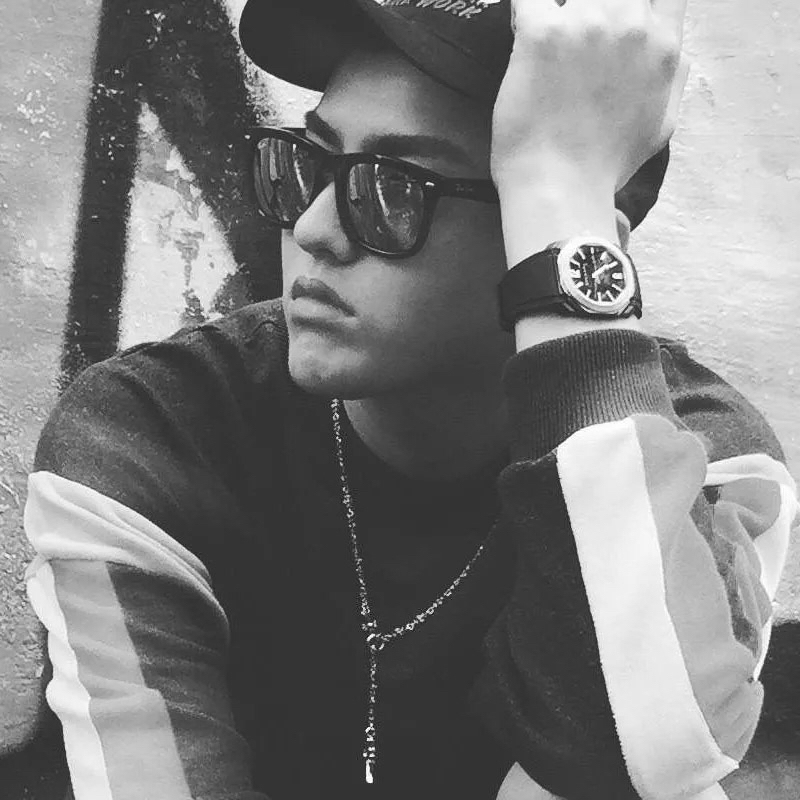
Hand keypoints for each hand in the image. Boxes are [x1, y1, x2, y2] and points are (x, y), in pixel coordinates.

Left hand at [491, 0, 689, 192]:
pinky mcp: (540, 32)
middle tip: (572, 41)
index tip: (613, 21)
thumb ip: (671, 75)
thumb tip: (670, 50)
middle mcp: (630, 23)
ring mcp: (585, 23)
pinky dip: (523, 12)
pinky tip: (523, 33)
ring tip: (548, 44)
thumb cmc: (607, 165)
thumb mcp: (662, 123)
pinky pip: (528, 0)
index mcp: (663, 44)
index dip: (638, 4)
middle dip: (592, 9)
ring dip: (558, 14)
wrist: (561, 187)